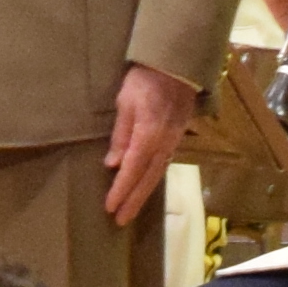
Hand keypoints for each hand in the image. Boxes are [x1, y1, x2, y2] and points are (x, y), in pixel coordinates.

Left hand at [103, 59, 194, 224]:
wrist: (177, 66)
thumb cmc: (145, 80)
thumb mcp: (126, 103)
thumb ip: (121, 135)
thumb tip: (113, 164)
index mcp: (149, 135)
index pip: (132, 170)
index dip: (121, 190)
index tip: (110, 207)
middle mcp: (164, 144)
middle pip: (147, 178)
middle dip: (133, 200)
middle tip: (120, 220)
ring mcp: (173, 141)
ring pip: (157, 174)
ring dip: (143, 193)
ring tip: (130, 210)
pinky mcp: (177, 137)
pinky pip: (164, 164)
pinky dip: (153, 179)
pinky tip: (145, 187)